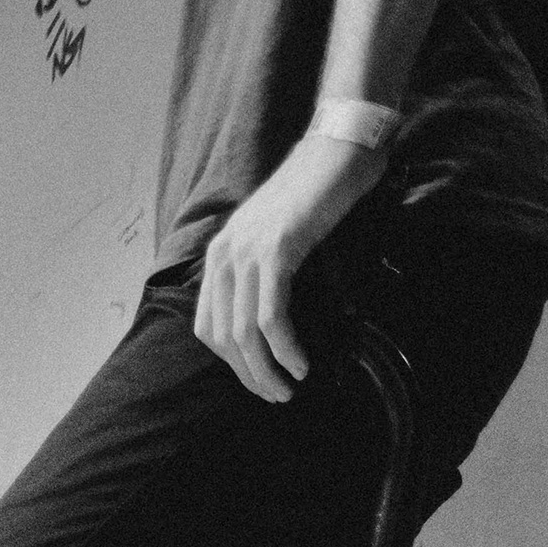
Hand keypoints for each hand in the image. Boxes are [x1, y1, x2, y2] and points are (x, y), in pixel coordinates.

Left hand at [194, 134, 383, 403]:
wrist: (339, 149)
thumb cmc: (316, 195)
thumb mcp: (275, 236)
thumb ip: (262, 271)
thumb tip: (266, 320)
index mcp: (220, 254)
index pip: (208, 327)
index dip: (231, 363)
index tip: (258, 380)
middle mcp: (226, 253)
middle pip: (224, 337)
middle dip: (248, 376)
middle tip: (275, 397)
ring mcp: (249, 251)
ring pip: (245, 333)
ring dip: (266, 371)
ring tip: (288, 390)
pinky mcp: (277, 250)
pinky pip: (272, 316)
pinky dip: (285, 347)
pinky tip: (300, 365)